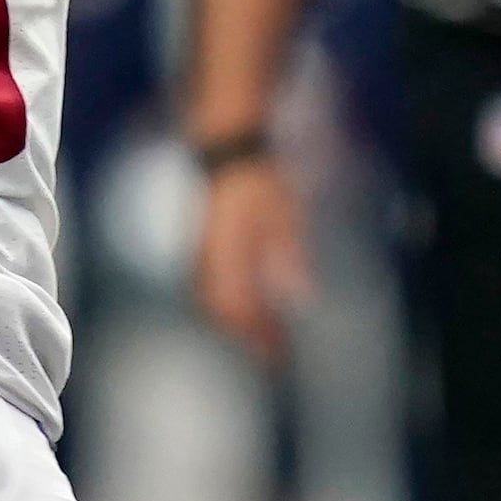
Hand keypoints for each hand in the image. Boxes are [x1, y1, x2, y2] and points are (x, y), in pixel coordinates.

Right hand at [193, 148, 314, 365]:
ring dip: (236, 321)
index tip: (277, 357)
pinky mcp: (203, 243)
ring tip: (261, 333)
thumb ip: (289, 256)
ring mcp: (202, 251)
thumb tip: (299, 297)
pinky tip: (245, 302)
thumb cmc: (258, 175)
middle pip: (223, 312)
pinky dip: (228, 301)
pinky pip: (210, 284)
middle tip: (271, 353)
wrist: (229, 143)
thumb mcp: (283, 213)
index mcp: (226, 257)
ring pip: (214, 300)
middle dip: (246, 336)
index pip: (238, 312)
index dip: (257, 339)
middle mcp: (208, 260)